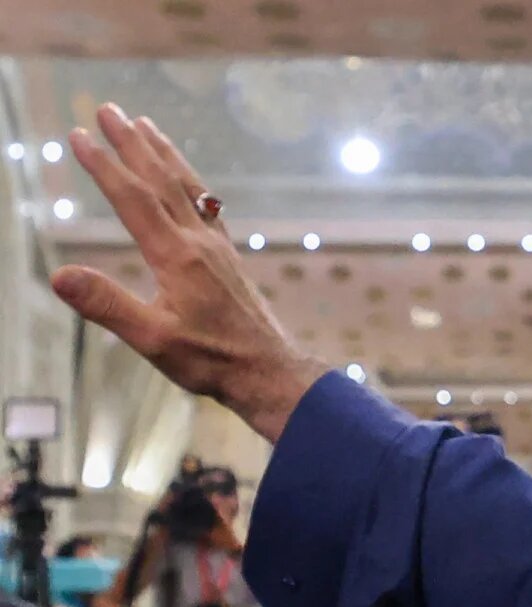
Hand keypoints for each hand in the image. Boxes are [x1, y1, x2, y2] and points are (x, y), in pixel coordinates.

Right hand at [49, 104, 327, 442]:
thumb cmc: (213, 360)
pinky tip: (189, 180)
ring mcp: (218, 248)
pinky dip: (191, 182)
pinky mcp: (229, 259)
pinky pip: (207, 207)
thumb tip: (59, 276)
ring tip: (145, 124)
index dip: (104, 165)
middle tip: (107, 108)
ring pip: (188, 188)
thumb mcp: (152, 339)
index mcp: (177, 256)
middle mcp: (199, 242)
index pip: (133, 199)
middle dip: (131, 143)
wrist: (270, 372)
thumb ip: (107, 305)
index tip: (79, 135)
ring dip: (163, 154)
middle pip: (160, 181)